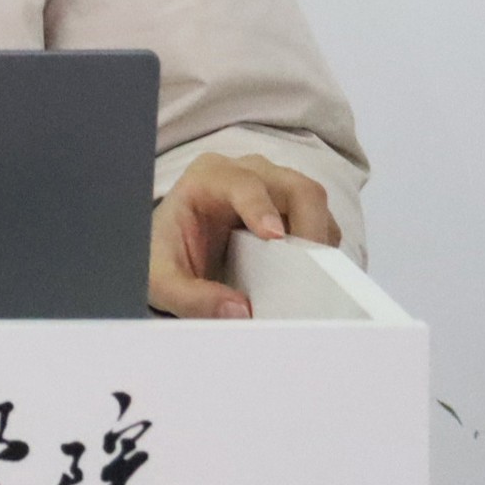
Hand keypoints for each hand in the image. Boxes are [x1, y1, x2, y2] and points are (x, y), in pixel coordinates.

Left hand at [148, 152, 340, 318]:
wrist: (174, 254)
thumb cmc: (165, 256)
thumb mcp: (162, 280)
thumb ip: (191, 297)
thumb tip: (238, 310)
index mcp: (207, 178)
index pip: (242, 183)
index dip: (260, 206)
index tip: (274, 236)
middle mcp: (246, 174)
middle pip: (294, 187)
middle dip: (308, 226)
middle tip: (309, 268)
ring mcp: (274, 188)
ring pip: (315, 202)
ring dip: (319, 238)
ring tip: (310, 276)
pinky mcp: (293, 209)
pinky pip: (322, 221)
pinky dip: (322, 247)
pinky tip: (308, 272)